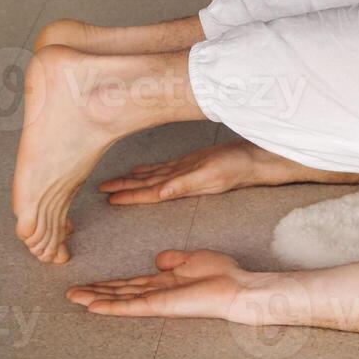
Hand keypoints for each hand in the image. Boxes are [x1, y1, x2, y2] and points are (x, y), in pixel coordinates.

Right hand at [66, 250, 269, 322]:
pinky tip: (93, 306)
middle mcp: (156, 292)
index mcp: (164, 281)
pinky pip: (131, 306)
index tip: (91, 283)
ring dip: (96, 299)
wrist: (235, 286)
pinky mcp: (159, 305)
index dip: (110, 284)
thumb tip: (157, 258)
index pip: (130, 283)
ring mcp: (156, 300)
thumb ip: (173, 259)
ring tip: (74, 297)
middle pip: (120, 292)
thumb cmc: (221, 273)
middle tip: (72, 292)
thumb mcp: (192, 258)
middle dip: (96, 292)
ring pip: (120, 300)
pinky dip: (111, 306)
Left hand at [97, 140, 299, 203]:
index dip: (129, 196)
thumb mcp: (211, 173)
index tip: (110, 199)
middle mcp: (179, 182)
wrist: (256, 159)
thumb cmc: (237, 167)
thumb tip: (160, 193)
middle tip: (102, 190)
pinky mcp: (191, 164)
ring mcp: (185, 173)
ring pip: (152, 178)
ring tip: (113, 184)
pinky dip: (149, 171)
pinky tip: (139, 172)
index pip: (149, 193)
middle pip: (146, 187)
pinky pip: (164, 169)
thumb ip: (185, 184)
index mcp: (182, 186)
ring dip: (133, 182)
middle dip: (124, 189)